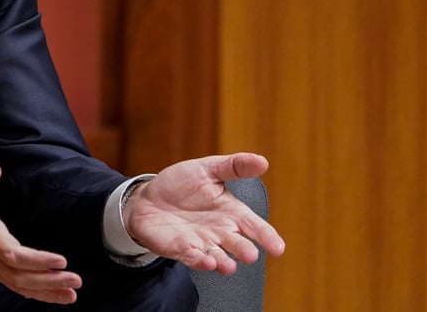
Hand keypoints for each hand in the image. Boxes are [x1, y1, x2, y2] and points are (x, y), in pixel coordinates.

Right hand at [0, 165, 81, 303]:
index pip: (13, 254)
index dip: (37, 260)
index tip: (60, 261)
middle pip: (21, 276)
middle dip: (49, 280)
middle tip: (74, 279)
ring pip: (21, 286)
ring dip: (47, 291)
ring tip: (71, 293)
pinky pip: (18, 287)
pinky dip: (38, 294)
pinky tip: (56, 295)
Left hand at [123, 153, 285, 273]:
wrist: (148, 197)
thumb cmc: (181, 184)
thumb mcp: (207, 169)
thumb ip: (234, 166)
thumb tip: (262, 161)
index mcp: (230, 212)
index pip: (253, 225)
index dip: (266, 236)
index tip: (278, 247)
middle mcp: (219, 231)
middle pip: (237, 244)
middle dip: (245, 250)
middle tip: (251, 255)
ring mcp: (201, 242)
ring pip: (217, 256)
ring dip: (223, 261)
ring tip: (228, 265)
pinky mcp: (181, 249)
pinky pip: (192, 258)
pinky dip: (200, 261)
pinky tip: (206, 261)